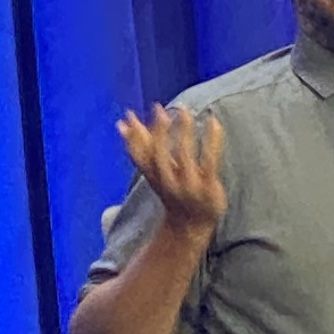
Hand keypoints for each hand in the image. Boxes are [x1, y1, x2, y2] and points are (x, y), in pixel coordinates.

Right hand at [119, 104, 227, 237]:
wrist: (192, 224)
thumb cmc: (172, 189)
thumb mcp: (154, 171)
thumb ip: (140, 145)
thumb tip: (120, 123)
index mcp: (153, 176)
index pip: (138, 156)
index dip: (132, 137)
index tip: (130, 115)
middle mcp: (168, 181)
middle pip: (159, 155)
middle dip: (158, 132)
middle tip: (159, 109)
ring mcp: (189, 184)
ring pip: (183, 154)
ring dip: (183, 130)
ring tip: (184, 111)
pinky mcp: (208, 185)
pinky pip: (210, 159)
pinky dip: (212, 140)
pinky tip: (213, 122)